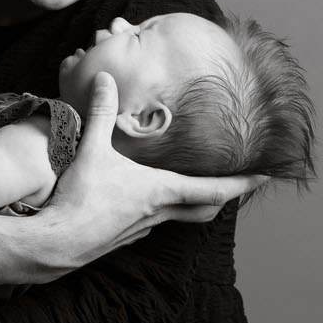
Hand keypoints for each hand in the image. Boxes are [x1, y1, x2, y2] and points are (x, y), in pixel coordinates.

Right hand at [29, 72, 261, 271]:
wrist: (56, 244)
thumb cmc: (80, 199)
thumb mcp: (92, 149)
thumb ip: (101, 113)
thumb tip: (105, 78)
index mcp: (160, 190)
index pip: (215, 190)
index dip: (244, 183)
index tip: (266, 176)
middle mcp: (159, 211)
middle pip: (207, 208)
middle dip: (227, 196)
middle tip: (241, 182)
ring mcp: (145, 227)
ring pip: (183, 215)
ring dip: (198, 202)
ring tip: (204, 184)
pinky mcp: (127, 235)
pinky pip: (159, 220)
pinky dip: (169, 207)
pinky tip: (156, 196)